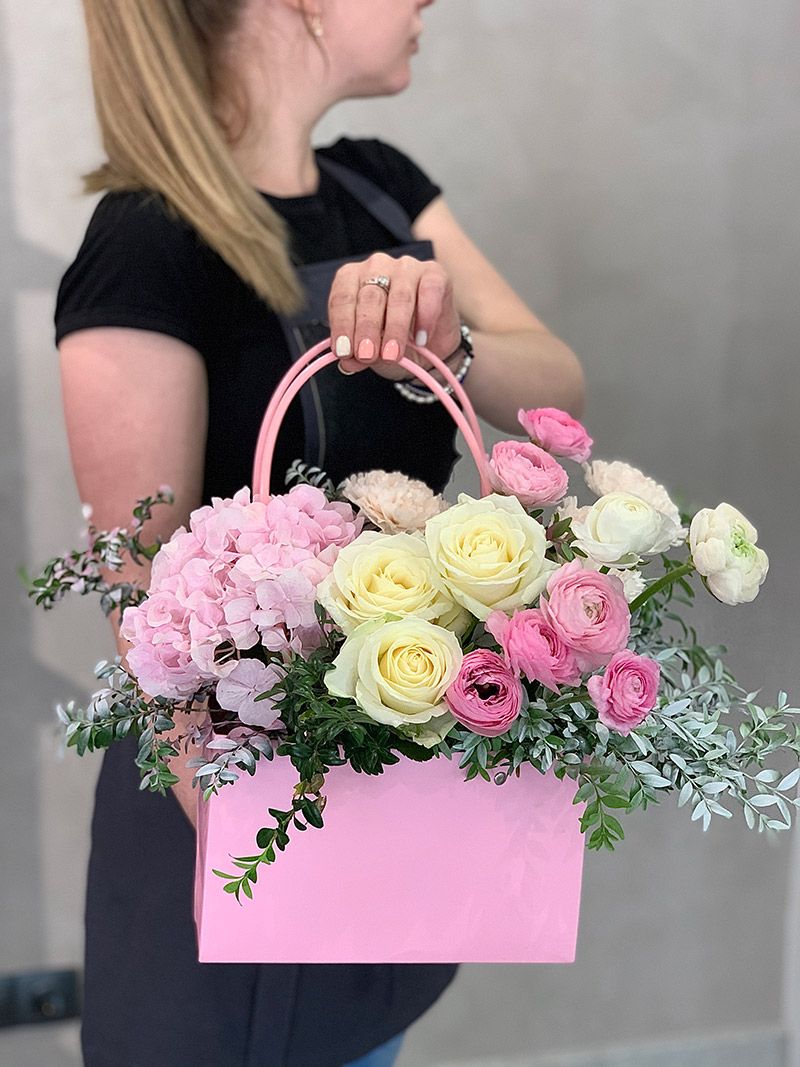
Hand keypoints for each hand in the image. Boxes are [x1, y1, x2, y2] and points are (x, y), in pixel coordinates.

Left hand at [327, 252, 461, 379]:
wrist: (428, 346)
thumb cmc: (391, 339)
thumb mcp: (369, 351)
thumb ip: (355, 354)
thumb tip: (347, 362)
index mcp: (351, 278)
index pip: (342, 298)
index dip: (342, 325)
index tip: (344, 351)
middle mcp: (377, 267)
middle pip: (370, 297)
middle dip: (367, 330)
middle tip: (367, 356)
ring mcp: (407, 268)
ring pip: (400, 297)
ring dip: (395, 329)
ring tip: (392, 355)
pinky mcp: (435, 274)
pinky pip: (430, 292)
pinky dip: (425, 318)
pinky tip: (421, 339)